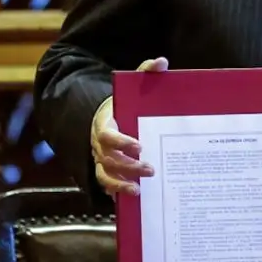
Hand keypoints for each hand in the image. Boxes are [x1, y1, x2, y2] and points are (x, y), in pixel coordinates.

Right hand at [92, 57, 167, 195]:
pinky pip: (106, 185)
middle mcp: (99, 145)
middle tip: (150, 169)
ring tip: (139, 190)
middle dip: (128, 166)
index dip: (121, 142)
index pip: (107, 136)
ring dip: (120, 184)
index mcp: (105, 124)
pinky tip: (131, 200)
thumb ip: (147, 72)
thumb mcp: (133, 86)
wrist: (107, 117)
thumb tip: (161, 62)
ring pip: (104, 176)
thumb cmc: (124, 103)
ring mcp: (100, 159)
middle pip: (109, 159)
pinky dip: (116, 192)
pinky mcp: (106, 171)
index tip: (139, 145)